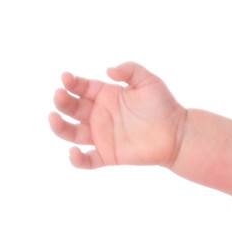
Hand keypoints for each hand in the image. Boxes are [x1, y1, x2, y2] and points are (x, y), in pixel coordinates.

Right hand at [49, 62, 186, 168]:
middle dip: (62, 101)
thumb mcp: (148, 80)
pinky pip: (87, 161)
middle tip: (60, 94)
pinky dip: (77, 160)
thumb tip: (108, 71)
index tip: (66, 79)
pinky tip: (73, 153)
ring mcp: (101, 135)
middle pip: (71, 108)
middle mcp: (99, 114)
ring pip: (71, 133)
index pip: (80, 87)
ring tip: (53, 118)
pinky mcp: (108, 155)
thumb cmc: (164, 106)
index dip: (70, 83)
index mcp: (105, 95)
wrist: (178, 134)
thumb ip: (130, 70)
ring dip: (58, 126)